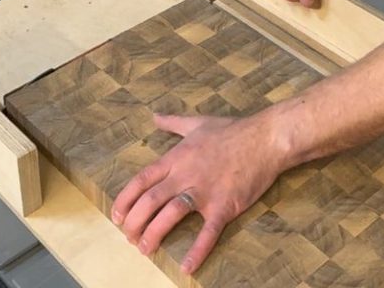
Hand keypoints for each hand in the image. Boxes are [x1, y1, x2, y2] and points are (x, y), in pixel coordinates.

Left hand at [111, 113, 292, 274]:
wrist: (266, 138)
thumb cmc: (232, 130)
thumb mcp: (196, 123)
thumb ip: (172, 122)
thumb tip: (154, 116)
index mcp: (176, 158)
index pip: (141, 181)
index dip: (126, 199)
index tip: (117, 216)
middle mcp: (184, 175)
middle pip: (150, 201)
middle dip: (135, 222)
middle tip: (128, 238)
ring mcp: (204, 191)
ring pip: (170, 215)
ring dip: (154, 234)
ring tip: (144, 249)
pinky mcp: (224, 205)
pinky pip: (208, 231)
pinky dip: (197, 250)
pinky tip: (187, 267)